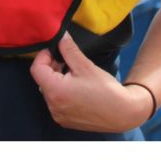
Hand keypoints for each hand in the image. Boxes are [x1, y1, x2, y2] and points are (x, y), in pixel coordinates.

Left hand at [30, 33, 151, 132]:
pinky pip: (57, 103)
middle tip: (68, 62)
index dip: (44, 56)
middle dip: (52, 68)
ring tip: (76, 77)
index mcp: (55, 91)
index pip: (36, 69)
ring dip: (57, 81)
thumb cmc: (107, 91)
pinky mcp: (65, 121)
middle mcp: (53, 105)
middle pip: (43, 81)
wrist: (124, 113)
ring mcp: (58, 115)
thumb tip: (61, 37)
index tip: (56, 51)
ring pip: (50, 92)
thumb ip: (69, 50)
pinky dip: (63, 94)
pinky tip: (78, 90)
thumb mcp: (86, 66)